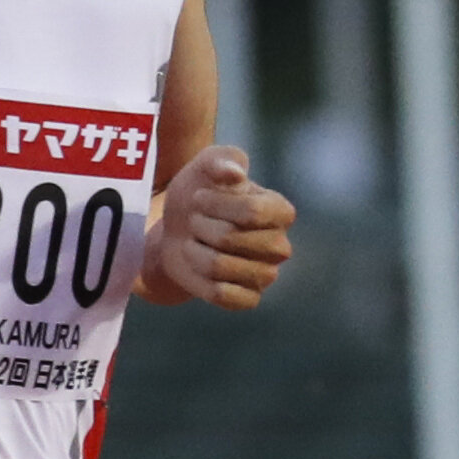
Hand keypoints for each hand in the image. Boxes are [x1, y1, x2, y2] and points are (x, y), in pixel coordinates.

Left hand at [140, 146, 294, 307]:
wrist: (178, 228)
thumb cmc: (200, 191)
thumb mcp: (208, 163)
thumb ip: (223, 160)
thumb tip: (234, 174)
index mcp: (280, 211)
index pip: (251, 212)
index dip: (215, 204)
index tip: (199, 197)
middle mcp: (279, 245)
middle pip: (230, 239)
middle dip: (199, 226)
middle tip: (195, 221)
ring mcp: (266, 274)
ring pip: (219, 267)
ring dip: (193, 251)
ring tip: (194, 241)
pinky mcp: (248, 297)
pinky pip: (224, 296)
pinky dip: (199, 281)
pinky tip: (197, 265)